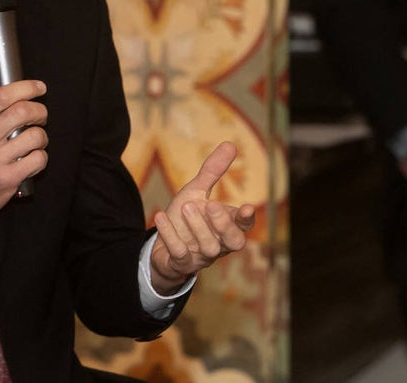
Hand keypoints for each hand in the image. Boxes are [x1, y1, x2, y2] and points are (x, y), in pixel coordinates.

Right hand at [0, 80, 47, 229]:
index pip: (2, 95)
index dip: (26, 87)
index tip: (38, 87)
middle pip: (23, 112)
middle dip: (40, 110)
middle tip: (40, 115)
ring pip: (35, 136)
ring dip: (42, 136)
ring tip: (35, 140)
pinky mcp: (8, 178)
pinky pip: (38, 159)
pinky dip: (41, 157)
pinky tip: (32, 158)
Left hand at [149, 141, 255, 293]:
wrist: (163, 246)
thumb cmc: (185, 218)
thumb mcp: (196, 191)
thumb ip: (213, 171)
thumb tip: (231, 144)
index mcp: (225, 225)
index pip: (243, 225)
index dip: (246, 218)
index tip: (246, 207)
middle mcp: (218, 243)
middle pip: (233, 241)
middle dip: (224, 224)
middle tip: (212, 205)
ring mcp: (201, 256)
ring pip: (209, 248)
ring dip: (198, 228)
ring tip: (186, 207)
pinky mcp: (181, 263)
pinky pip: (180, 254)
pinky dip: (171, 236)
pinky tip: (160, 216)